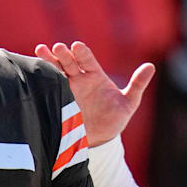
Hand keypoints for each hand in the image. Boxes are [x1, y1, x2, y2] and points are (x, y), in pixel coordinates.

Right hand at [34, 41, 154, 146]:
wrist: (99, 140)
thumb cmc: (114, 119)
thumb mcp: (128, 103)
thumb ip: (137, 85)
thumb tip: (151, 66)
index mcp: (95, 76)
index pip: (88, 60)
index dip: (82, 53)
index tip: (77, 46)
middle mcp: (79, 80)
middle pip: (69, 63)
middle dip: (64, 55)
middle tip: (57, 48)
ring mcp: (66, 90)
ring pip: (56, 72)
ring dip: (49, 62)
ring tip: (41, 51)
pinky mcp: (57, 102)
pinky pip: (48, 88)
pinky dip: (41, 78)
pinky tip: (34, 70)